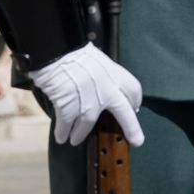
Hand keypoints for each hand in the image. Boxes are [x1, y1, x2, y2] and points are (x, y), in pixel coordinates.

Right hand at [29, 44, 144, 146]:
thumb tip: (104, 86)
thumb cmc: (75, 54)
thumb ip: (105, 76)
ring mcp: (89, 102)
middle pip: (125, 114)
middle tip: (137, 140)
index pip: (133, 91)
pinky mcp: (69, 109)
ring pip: (88, 125)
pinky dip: (63, 133)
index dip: (134, 102)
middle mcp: (107, 91)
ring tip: (75, 140)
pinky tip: (61, 137)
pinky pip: (66, 127)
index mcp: (115, 75)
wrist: (56, 53)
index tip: (134, 109)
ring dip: (80, 134)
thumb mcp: (99, 61)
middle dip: (132, 129)